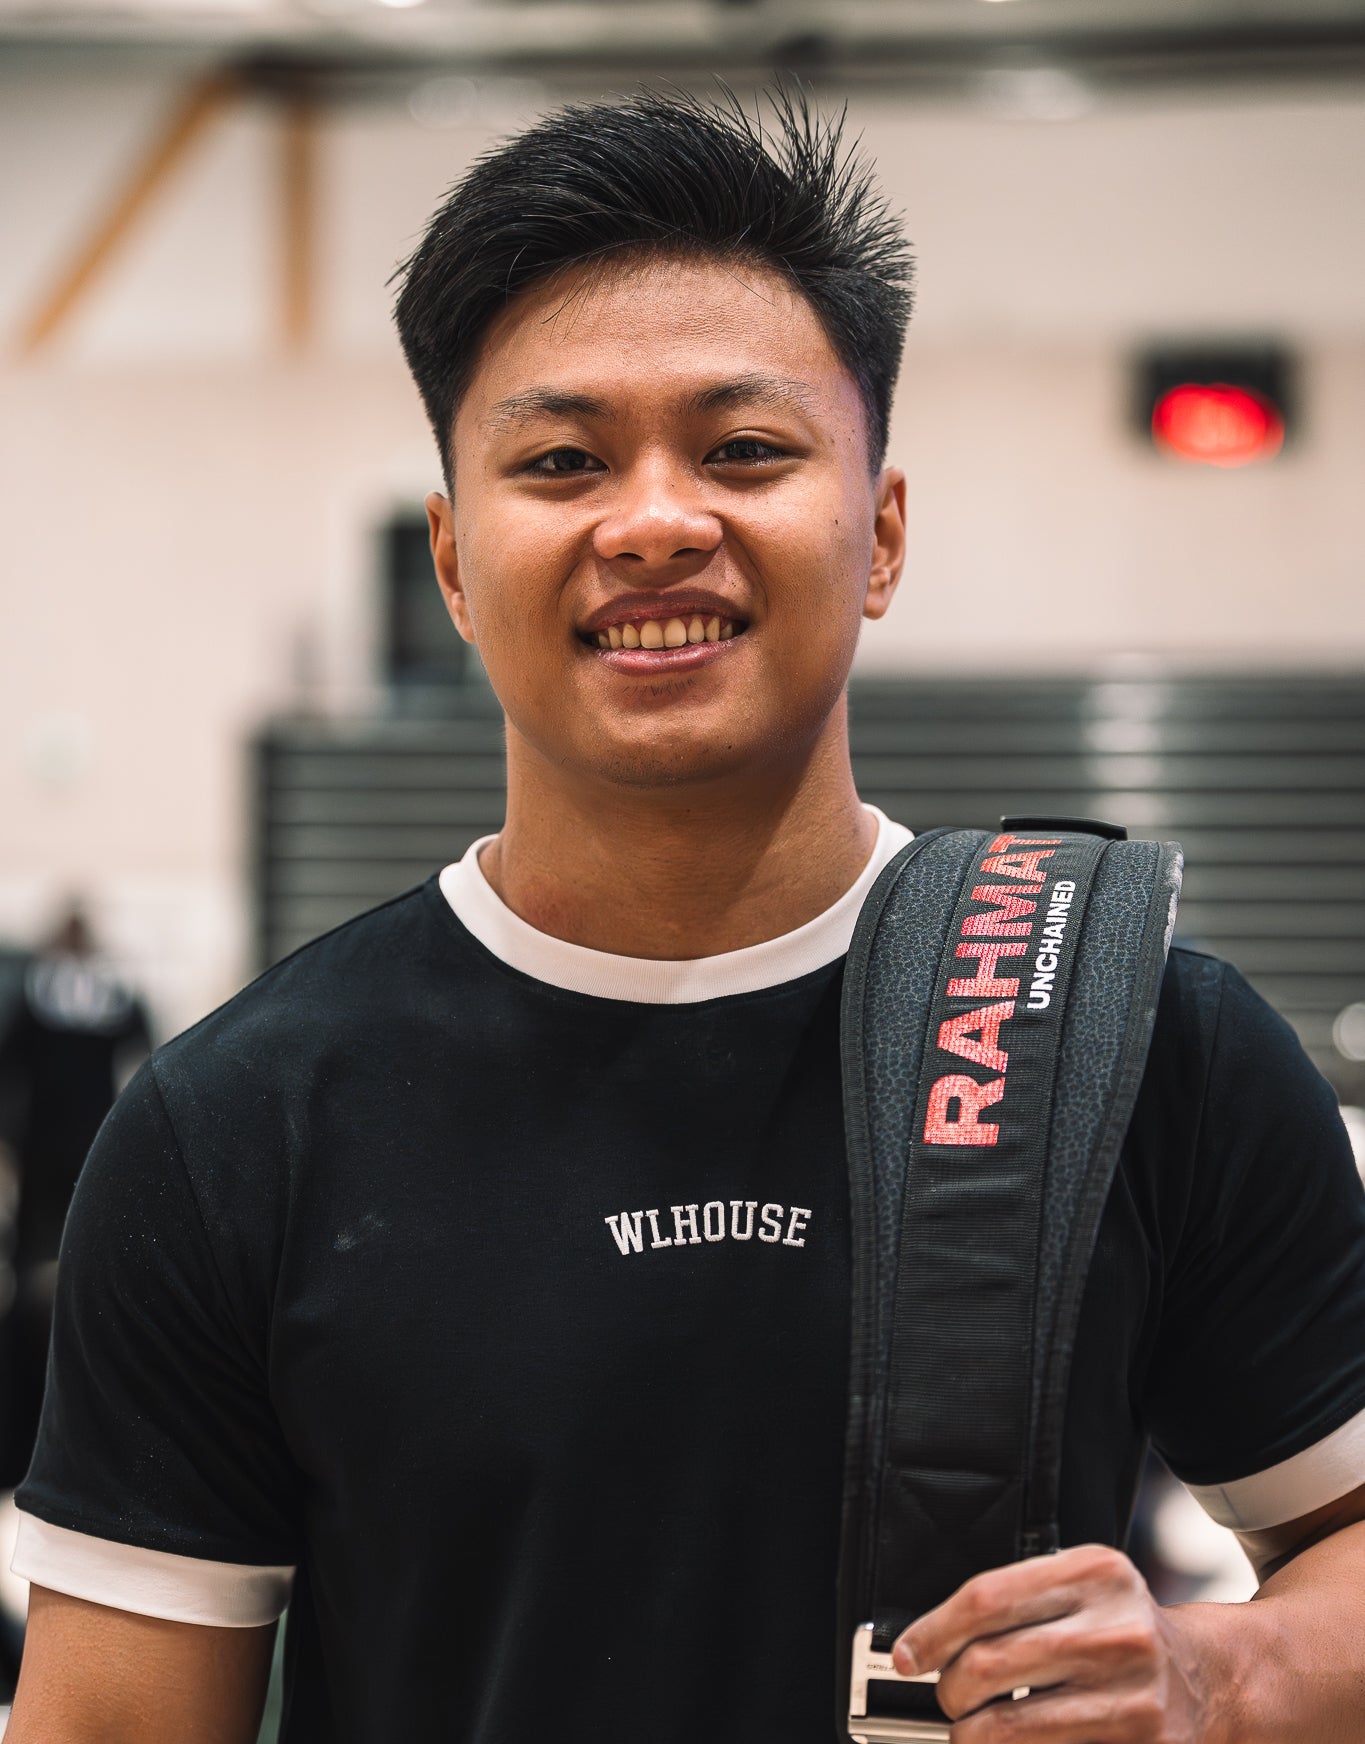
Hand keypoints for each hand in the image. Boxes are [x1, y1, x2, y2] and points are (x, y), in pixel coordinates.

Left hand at [892, 1545, 1218, 1742]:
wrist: (1207, 1681)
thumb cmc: (1121, 1631)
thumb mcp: (1081, 1587)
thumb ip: (1015, 1601)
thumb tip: (925, 1644)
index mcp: (1095, 1573)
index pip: (985, 1599)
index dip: (932, 1632)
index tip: (908, 1656)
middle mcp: (1118, 1631)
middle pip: (988, 1664)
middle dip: (949, 1691)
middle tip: (948, 1698)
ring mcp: (1134, 1697)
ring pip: (1010, 1727)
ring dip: (972, 1737)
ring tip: (973, 1731)